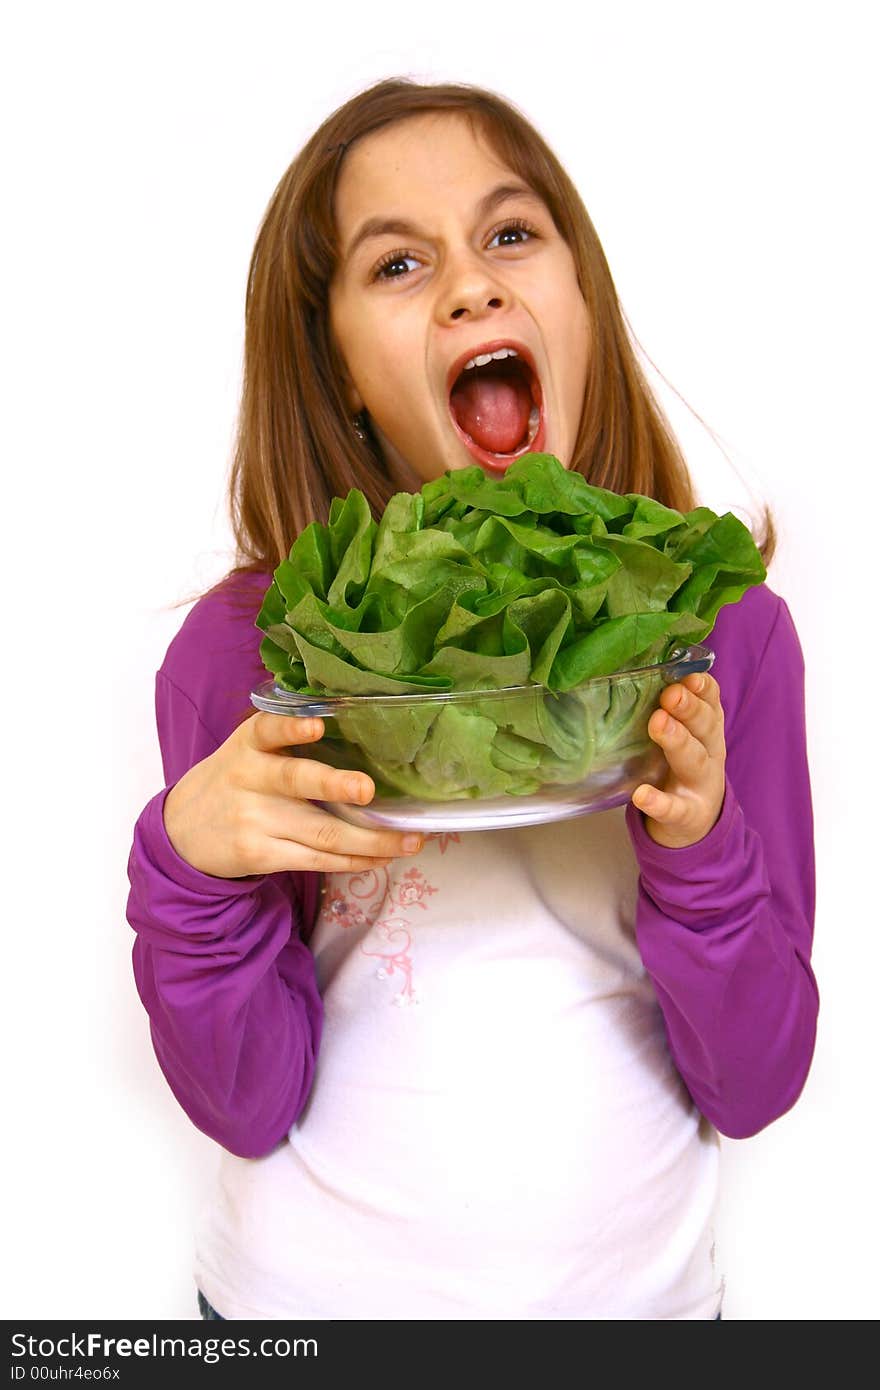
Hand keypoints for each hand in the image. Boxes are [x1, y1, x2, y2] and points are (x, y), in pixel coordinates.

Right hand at [162, 713, 423, 878]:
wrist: (182, 830)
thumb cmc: (235, 780)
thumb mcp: (247, 749)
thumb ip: (287, 738)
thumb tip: (361, 729)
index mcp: (250, 744)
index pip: (267, 729)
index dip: (291, 727)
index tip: (316, 725)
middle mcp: (249, 778)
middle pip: (295, 781)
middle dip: (335, 784)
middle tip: (368, 789)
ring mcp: (254, 821)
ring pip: (320, 832)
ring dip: (370, 839)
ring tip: (409, 840)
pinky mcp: (259, 855)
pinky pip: (314, 861)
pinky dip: (352, 861)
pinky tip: (380, 857)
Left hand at [631, 672, 726, 848]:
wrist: (695, 824)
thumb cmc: (681, 767)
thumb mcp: (686, 737)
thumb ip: (671, 710)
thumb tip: (638, 670)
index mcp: (708, 732)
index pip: (711, 704)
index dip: (703, 688)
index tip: (689, 675)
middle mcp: (710, 754)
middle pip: (705, 728)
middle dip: (690, 708)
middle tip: (671, 694)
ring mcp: (699, 786)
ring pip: (693, 761)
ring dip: (678, 740)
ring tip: (658, 724)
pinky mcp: (686, 816)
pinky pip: (673, 809)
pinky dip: (658, 802)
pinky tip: (641, 795)